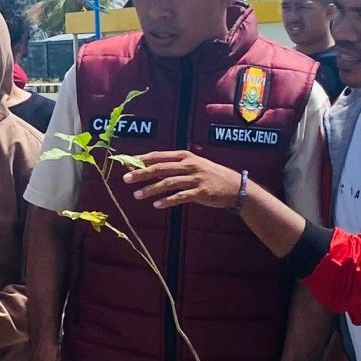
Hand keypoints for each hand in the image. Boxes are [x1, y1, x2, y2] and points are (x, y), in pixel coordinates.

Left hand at [129, 150, 244, 211]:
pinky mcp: (201, 192)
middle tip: (125, 179)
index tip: (126, 164)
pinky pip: (181, 197)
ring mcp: (195, 178)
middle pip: (160, 168)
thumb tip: (147, 169)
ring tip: (137, 195)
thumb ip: (171, 167)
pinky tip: (156, 205)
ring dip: (150, 189)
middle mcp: (189, 165)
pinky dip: (168, 201)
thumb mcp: (191, 166)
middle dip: (141, 173)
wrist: (234, 186)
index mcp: (184, 156)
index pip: (158, 156)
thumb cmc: (208, 175)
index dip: (141, 160)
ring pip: (168, 183)